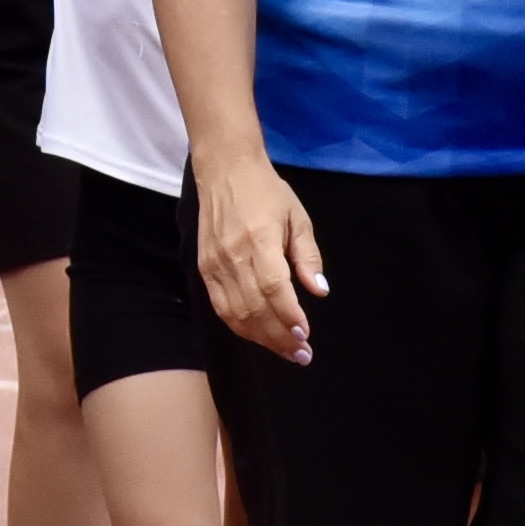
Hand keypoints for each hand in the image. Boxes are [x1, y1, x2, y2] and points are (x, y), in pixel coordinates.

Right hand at [192, 148, 328, 361]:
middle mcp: (233, 256)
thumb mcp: (298, 217)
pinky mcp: (205, 269)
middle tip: (301, 354)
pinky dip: (240, 326)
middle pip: (255, 308)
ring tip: (285, 350)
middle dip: (279, 337)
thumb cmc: (267, 192)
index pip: (274, 288)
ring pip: (236, 313)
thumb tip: (319, 291)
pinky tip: (258, 335)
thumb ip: (308, 255)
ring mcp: (215, 265)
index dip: (288, 315)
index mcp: (259, 240)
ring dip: (261, 337)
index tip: (305, 336)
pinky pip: (221, 307)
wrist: (225, 171)